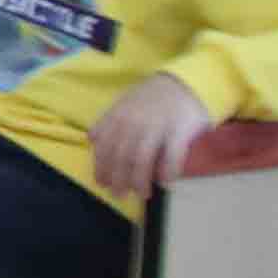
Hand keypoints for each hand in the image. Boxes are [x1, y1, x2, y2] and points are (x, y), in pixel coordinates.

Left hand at [84, 72, 215, 202]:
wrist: (186, 82)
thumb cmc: (153, 97)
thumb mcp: (125, 103)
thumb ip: (108, 120)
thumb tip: (91, 139)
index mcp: (119, 116)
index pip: (104, 146)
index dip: (101, 166)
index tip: (101, 182)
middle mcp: (134, 122)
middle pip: (121, 156)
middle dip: (118, 179)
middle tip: (118, 195)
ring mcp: (157, 127)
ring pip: (142, 159)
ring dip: (139, 180)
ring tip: (141, 194)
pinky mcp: (179, 131)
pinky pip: (171, 156)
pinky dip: (167, 172)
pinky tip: (165, 183)